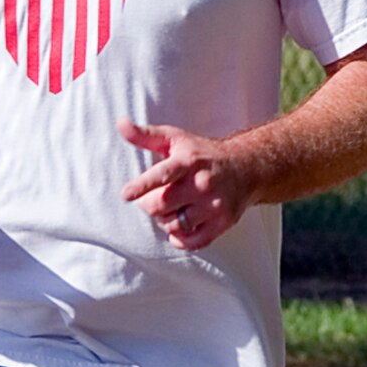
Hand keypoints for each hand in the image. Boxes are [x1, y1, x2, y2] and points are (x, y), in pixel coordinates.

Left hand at [118, 118, 258, 250]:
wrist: (246, 167)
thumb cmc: (202, 154)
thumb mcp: (175, 139)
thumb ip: (146, 135)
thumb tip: (120, 124)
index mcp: (189, 161)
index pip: (163, 174)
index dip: (142, 185)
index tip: (126, 194)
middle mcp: (203, 183)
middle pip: (161, 206)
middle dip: (149, 205)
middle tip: (153, 199)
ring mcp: (215, 205)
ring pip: (174, 225)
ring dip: (164, 222)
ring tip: (169, 210)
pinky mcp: (223, 222)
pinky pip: (192, 242)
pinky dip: (179, 239)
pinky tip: (178, 228)